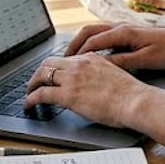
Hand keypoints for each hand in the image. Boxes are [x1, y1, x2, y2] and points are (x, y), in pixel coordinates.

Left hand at [24, 53, 153, 128]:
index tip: (52, 75)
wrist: (135, 101)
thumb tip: (93, 86)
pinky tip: (29, 104)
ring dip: (32, 84)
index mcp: (91, 58)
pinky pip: (41, 93)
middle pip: (49, 62)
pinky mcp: (68, 94)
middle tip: (35, 83)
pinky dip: (31, 98)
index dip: (55, 68)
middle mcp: (79, 64)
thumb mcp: (114, 76)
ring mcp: (72, 78)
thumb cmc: (131, 95)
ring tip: (29, 93)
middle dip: (39, 72)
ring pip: (41, 75)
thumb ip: (99, 76)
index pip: (66, 59)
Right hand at [65, 22, 164, 70]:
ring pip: (93, 30)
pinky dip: (90, 41)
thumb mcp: (145, 60)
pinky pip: (102, 33)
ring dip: (80, 42)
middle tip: (62, 60)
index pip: (93, 41)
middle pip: (88, 31)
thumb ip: (122, 61)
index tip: (66, 64)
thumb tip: (101, 66)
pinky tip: (88, 53)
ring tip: (70, 57)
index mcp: (124, 32)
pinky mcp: (126, 31)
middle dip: (73, 44)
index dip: (78, 53)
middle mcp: (120, 26)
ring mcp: (122, 27)